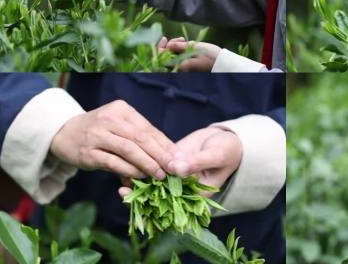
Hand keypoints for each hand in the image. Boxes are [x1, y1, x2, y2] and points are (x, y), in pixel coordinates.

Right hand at [50, 100, 175, 179]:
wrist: (63, 133)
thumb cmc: (99, 132)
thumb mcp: (119, 127)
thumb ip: (139, 140)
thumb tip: (167, 159)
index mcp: (122, 110)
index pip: (149, 128)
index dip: (166, 144)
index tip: (179, 158)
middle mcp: (109, 119)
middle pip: (141, 137)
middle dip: (161, 154)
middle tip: (174, 168)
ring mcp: (97, 135)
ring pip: (129, 149)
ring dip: (147, 163)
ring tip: (159, 175)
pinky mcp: (88, 152)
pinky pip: (113, 162)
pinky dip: (129, 170)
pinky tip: (139, 177)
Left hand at [118, 126, 242, 197]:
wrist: (225, 139)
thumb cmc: (227, 150)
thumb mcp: (215, 156)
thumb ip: (195, 162)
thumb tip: (175, 168)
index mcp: (196, 194)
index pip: (174, 207)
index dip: (155, 208)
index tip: (139, 203)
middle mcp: (183, 189)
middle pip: (160, 198)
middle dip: (141, 198)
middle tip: (123, 192)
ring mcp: (175, 176)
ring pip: (154, 183)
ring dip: (138, 182)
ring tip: (120, 181)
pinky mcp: (169, 163)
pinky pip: (155, 167)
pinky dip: (143, 166)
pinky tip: (129, 163)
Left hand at [157, 36, 220, 71]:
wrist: (223, 63)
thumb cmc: (211, 56)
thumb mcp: (195, 48)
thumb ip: (179, 47)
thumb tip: (167, 45)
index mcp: (180, 67)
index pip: (162, 59)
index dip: (160, 47)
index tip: (165, 38)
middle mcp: (180, 70)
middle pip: (167, 57)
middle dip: (170, 45)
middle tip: (181, 39)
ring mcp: (184, 69)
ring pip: (173, 56)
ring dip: (176, 47)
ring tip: (184, 40)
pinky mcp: (188, 67)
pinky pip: (179, 58)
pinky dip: (180, 50)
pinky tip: (186, 44)